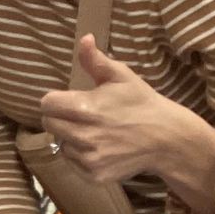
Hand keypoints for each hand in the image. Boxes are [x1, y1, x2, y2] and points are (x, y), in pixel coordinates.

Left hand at [38, 34, 197, 185]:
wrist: (167, 139)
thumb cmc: (142, 103)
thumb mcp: (121, 76)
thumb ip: (96, 60)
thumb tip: (84, 39)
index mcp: (85, 108)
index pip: (47, 104)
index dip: (56, 100)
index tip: (69, 99)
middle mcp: (83, 135)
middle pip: (49, 124)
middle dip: (60, 117)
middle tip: (82, 115)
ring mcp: (89, 157)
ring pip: (61, 143)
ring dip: (70, 137)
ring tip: (94, 130)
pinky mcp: (94, 174)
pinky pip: (73, 162)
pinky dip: (81, 155)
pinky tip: (100, 146)